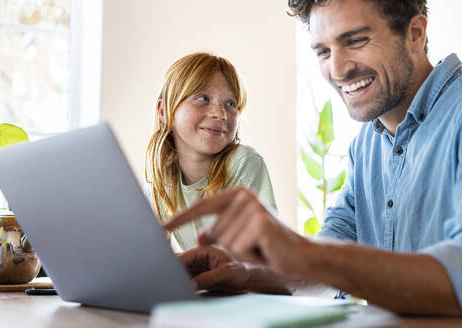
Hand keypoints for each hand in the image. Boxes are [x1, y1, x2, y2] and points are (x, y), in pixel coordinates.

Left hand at [166, 187, 311, 277]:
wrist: (300, 254)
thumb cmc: (268, 244)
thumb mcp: (239, 235)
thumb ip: (220, 231)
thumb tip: (199, 236)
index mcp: (238, 194)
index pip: (203, 206)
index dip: (181, 219)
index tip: (162, 228)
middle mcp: (245, 196)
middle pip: (214, 230)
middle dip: (230, 246)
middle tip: (254, 245)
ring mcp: (253, 207)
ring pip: (225, 241)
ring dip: (241, 252)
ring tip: (260, 247)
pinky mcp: (260, 223)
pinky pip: (238, 248)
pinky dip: (250, 256)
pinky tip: (264, 251)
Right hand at [179, 246, 250, 291]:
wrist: (247, 278)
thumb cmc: (240, 271)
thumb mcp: (225, 274)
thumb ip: (207, 278)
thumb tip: (191, 284)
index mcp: (204, 250)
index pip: (183, 256)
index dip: (174, 265)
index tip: (170, 276)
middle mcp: (198, 257)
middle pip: (179, 264)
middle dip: (175, 273)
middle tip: (174, 284)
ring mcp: (197, 266)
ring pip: (181, 273)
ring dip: (179, 280)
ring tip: (179, 288)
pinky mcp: (198, 275)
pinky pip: (186, 279)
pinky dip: (184, 284)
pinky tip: (184, 290)